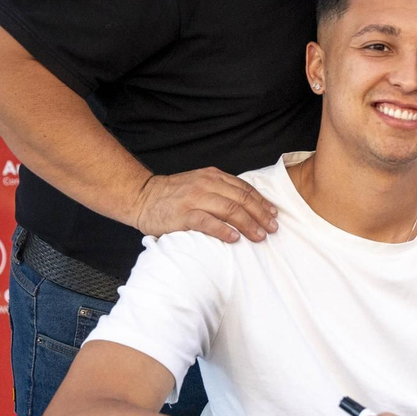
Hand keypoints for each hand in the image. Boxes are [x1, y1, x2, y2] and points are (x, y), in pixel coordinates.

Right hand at [132, 168, 277, 242]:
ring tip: (260, 235)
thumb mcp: (199, 184)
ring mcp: (194, 199)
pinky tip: (235, 238)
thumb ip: (220, 190)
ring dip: (248, 224)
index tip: (274, 214)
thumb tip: (247, 205)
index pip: (244, 189)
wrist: (142, 196)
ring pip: (229, 209)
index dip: (262, 202)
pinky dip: (223, 230)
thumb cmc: (173, 195)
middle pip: (241, 199)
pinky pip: (207, 222)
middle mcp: (206, 185)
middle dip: (261, 214)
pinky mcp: (183, 215)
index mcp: (213, 176)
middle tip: (273, 228)